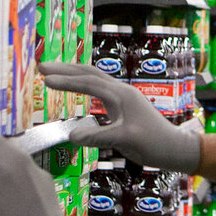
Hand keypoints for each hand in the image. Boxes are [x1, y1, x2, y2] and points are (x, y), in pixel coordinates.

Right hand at [40, 62, 200, 172]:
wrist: (174, 148)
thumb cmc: (153, 144)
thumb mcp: (126, 141)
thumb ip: (99, 138)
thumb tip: (71, 137)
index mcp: (121, 95)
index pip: (88, 83)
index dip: (66, 81)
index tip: (44, 80)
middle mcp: (121, 92)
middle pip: (89, 73)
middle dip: (65, 69)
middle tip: (41, 66)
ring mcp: (123, 97)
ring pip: (95, 79)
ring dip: (73, 74)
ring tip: (53, 74)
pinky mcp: (124, 106)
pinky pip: (99, 90)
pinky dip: (84, 85)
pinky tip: (77, 90)